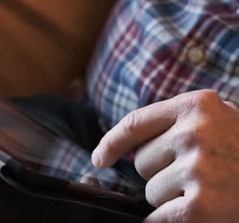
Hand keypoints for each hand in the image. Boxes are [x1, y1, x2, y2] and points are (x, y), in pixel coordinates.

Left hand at [92, 90, 238, 221]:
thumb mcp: (218, 121)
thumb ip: (176, 124)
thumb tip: (123, 150)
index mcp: (195, 105)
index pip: (134, 123)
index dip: (111, 143)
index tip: (100, 158)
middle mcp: (195, 132)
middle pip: (142, 163)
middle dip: (162, 173)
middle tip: (201, 174)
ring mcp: (199, 168)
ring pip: (150, 192)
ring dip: (172, 197)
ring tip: (210, 190)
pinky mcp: (203, 205)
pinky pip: (158, 217)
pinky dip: (166, 221)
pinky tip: (195, 212)